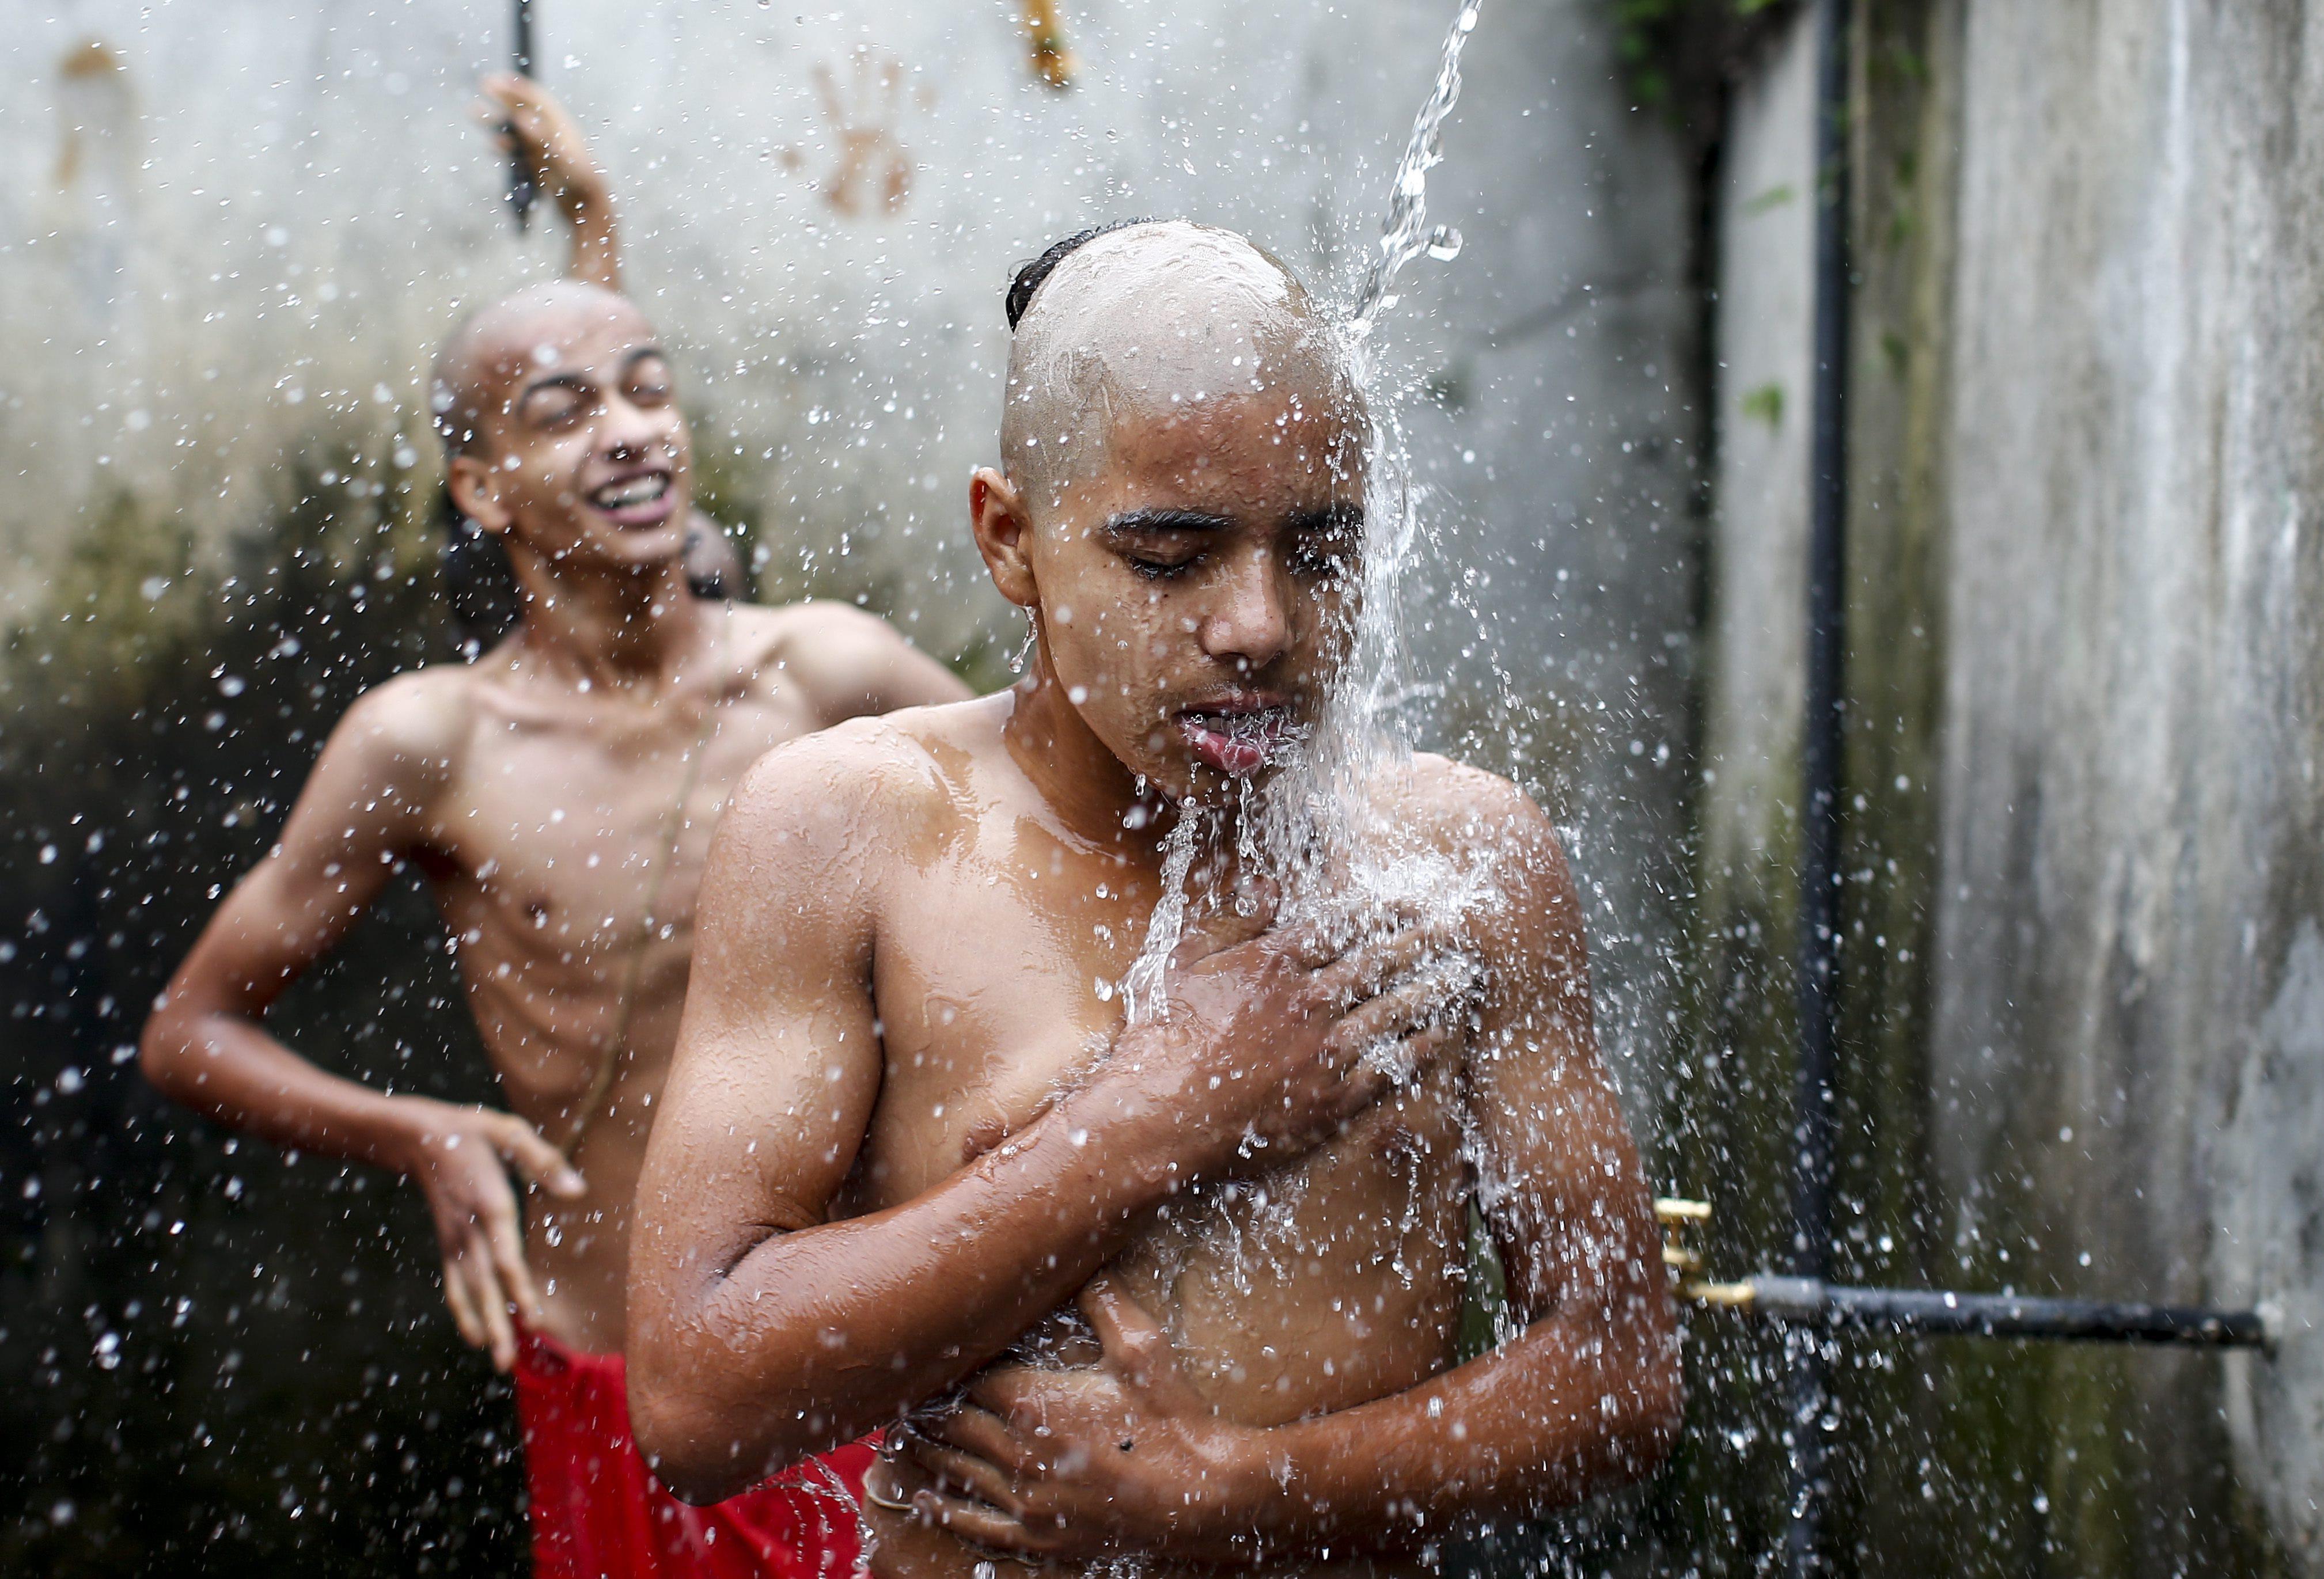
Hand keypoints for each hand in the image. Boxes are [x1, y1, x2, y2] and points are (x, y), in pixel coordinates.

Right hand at [394, 1098, 583, 1370]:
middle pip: (485, 1285)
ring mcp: (455, 1240)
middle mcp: (469, 1230)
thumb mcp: (510, 1133)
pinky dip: (463, 1311)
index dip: (519, 1288)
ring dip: (484, 1326)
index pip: (505, 1256)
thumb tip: (578, 1192)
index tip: (532, 1319)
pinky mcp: (448, 1244)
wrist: (419, 1137)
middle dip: (498, 1324)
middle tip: (509, 1362)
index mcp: (489, 1205)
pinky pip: (455, 1284)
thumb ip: (544, 1162)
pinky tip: (475, 1337)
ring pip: (469, 1291)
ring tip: (500, 1362)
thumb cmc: (474, 1132)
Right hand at [474, 73, 608, 226]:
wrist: (588, 206)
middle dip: (503, 96)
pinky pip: (517, 152)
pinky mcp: (539, 164)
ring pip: (515, 130)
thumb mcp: (561, 156)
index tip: (496, 79)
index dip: (516, 86)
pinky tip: (490, 144)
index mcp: (560, 125)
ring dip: (495, 120)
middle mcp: (550, 133)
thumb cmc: (580, 179)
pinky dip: (503, 146)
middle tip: (482, 84)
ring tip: (474, 111)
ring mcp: (543, 148)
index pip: (536, 98)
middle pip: (522, 109)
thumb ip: (541, 136)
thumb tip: (521, 117)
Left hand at [895, 1279, 1278, 1563]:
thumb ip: (1104, 1301)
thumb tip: (1086, 1258)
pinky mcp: (1037, 1536)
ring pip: (953, 1472)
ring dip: (923, 1452)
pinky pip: (974, 1525)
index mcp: (1033, 1404)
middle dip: (923, 1409)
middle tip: (897, 1394)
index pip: (965, 1380)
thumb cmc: (1173, 1420)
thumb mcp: (1141, 1349)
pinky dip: (942, 1509)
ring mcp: (1024, 1501)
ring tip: (898, 1436)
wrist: (1203, 1496)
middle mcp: (1016, 1454)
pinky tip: (919, 1499)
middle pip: (950, 1425)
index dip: (944, 1368)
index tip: (926, 1355)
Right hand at [1093, 895, 1469, 1181]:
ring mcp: (1323, 1052)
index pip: (1342, 924)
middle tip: (1455, 929)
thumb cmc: (1163, 1038)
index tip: (1410, 900)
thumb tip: (1268, 884)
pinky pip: (1388, 1067)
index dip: (1382, 909)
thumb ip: (1231, 920)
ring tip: (1460, 975)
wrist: (1158, 1116)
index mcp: (1275, 962)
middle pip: (1379, 962)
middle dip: (1421, 942)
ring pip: (1392, 1010)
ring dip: (1431, 989)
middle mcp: (1308, 1000)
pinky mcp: (1331, 1100)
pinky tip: (1441, 1036)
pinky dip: (1419, 1049)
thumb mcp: (1184, 962)